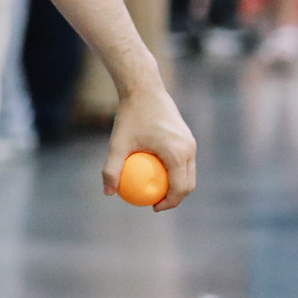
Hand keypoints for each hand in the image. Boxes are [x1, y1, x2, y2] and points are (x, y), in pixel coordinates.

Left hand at [103, 81, 196, 210]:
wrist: (144, 89)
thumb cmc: (130, 116)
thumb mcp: (117, 143)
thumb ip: (112, 168)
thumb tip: (107, 193)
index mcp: (177, 154)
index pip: (180, 188)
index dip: (169, 203)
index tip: (153, 207)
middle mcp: (189, 149)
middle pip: (188, 183)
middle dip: (175, 198)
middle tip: (155, 203)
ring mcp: (190, 143)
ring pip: (188, 173)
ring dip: (176, 185)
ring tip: (156, 190)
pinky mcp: (187, 138)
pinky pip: (184, 161)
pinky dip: (175, 171)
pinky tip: (155, 171)